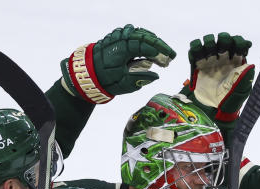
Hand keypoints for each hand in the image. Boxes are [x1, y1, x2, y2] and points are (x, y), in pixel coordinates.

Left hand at [60, 24, 175, 103]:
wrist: (87, 73)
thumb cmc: (105, 80)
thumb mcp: (123, 84)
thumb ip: (140, 79)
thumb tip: (156, 76)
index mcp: (120, 50)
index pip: (143, 46)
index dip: (158, 51)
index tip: (168, 59)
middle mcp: (119, 39)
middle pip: (144, 37)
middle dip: (159, 46)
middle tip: (171, 56)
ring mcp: (118, 36)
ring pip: (139, 33)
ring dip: (153, 41)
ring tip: (163, 53)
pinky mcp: (117, 37)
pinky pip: (133, 34)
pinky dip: (144, 38)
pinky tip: (151, 46)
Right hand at [180, 33, 254, 126]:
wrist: (213, 111)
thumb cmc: (229, 101)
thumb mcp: (240, 91)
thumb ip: (244, 77)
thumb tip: (250, 65)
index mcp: (236, 61)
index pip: (238, 44)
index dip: (239, 42)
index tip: (239, 48)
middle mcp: (223, 58)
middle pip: (223, 39)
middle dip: (223, 40)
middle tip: (223, 52)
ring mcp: (210, 60)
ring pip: (208, 41)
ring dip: (209, 42)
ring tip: (209, 54)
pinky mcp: (197, 65)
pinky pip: (194, 52)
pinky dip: (195, 49)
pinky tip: (198, 58)